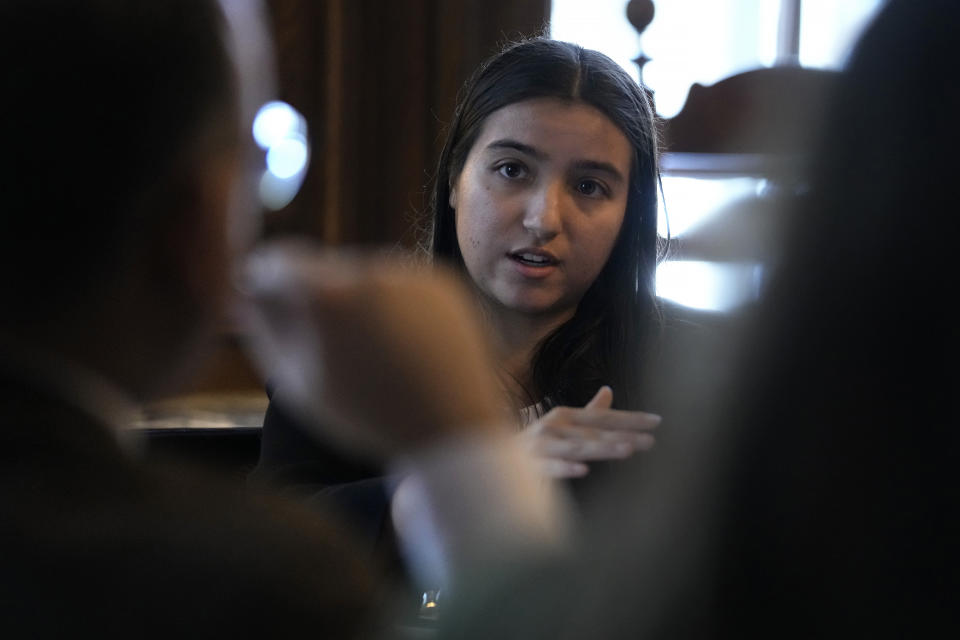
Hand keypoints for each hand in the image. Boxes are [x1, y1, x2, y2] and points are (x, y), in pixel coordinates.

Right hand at [236, 240, 508, 457]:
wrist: (453, 426)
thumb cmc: (369, 415)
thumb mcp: (301, 384)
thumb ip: (266, 331)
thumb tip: (244, 293)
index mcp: (328, 298)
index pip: (279, 261)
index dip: (265, 275)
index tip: (261, 290)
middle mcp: (368, 271)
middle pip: (323, 268)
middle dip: (317, 293)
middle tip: (329, 341)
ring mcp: (408, 273)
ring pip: (364, 274)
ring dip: (358, 298)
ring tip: (374, 351)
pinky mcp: (440, 280)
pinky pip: (402, 281)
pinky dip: (395, 303)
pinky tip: (404, 344)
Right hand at [521, 386, 659, 477]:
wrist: (494, 459)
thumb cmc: (536, 443)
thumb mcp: (562, 425)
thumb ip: (588, 412)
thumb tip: (609, 390)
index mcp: (566, 416)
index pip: (603, 417)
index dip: (630, 418)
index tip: (658, 422)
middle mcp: (555, 426)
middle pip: (594, 432)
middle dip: (623, 436)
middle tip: (651, 441)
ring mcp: (541, 445)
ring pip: (576, 447)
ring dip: (601, 448)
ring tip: (626, 450)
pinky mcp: (528, 465)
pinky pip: (549, 467)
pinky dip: (565, 467)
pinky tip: (583, 469)